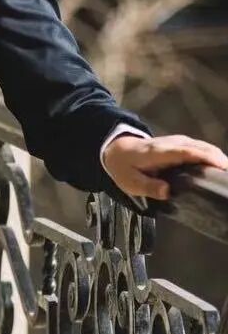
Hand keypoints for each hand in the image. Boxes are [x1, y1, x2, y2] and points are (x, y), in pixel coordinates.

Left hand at [103, 133, 227, 199]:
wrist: (117, 149)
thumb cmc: (124, 167)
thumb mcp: (129, 181)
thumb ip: (148, 186)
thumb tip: (167, 191)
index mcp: (158, 152)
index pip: (185, 152)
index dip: (205, 157)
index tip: (222, 166)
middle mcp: (170, 144)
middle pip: (199, 147)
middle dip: (218, 159)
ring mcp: (176, 141)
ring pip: (202, 146)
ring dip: (218, 157)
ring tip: (227, 176)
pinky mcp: (180, 144)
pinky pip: (200, 147)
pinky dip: (212, 155)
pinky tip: (220, 169)